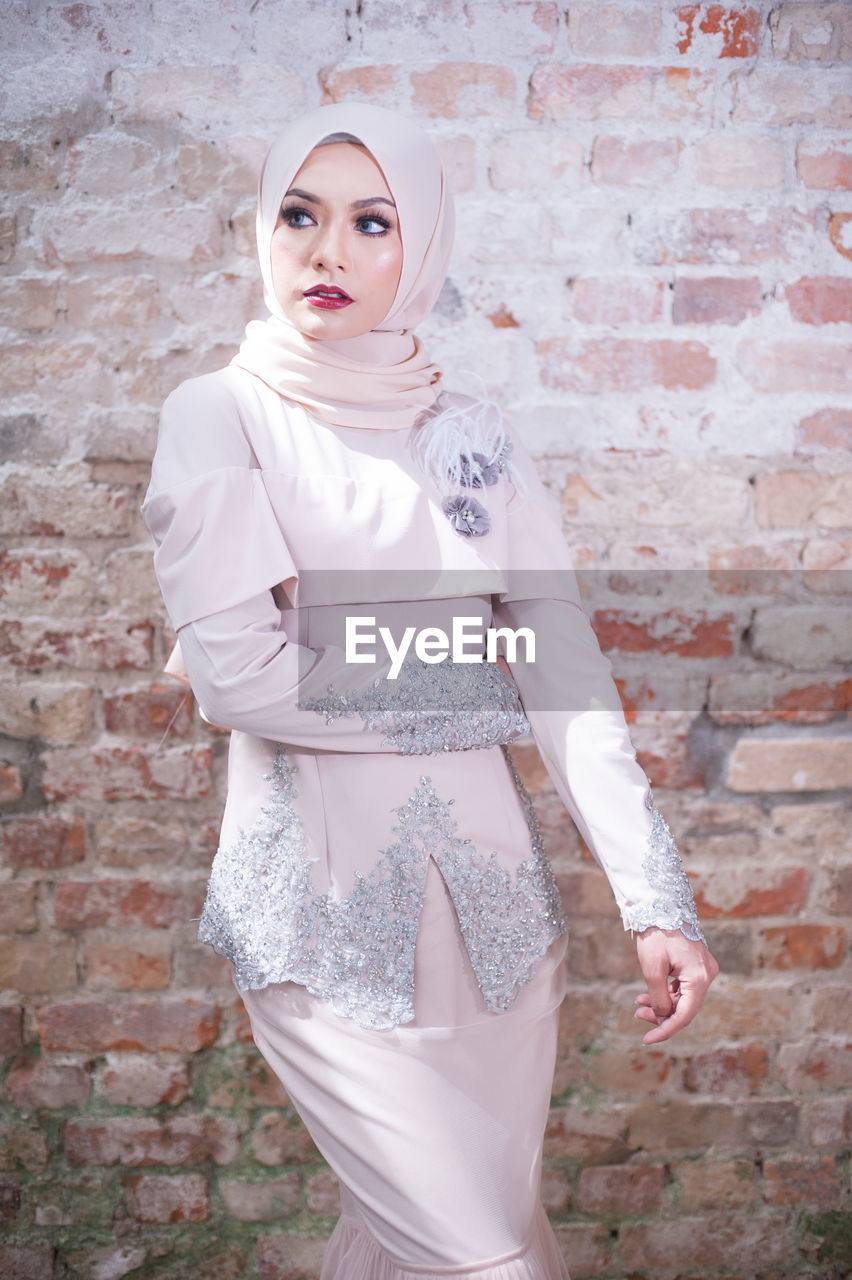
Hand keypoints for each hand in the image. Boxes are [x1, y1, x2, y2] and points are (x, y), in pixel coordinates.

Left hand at [634, 927, 718, 1044]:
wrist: (661, 904)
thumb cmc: (656, 934)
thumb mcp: (652, 968)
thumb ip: (658, 997)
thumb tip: (664, 1016)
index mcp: (699, 977)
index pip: (684, 1015)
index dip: (665, 1030)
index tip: (647, 1040)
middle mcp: (707, 975)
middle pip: (686, 1008)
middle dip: (662, 1016)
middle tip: (638, 1014)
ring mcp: (704, 969)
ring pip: (684, 999)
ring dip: (663, 1005)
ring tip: (639, 1005)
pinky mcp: (698, 965)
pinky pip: (684, 987)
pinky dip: (667, 993)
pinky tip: (647, 995)